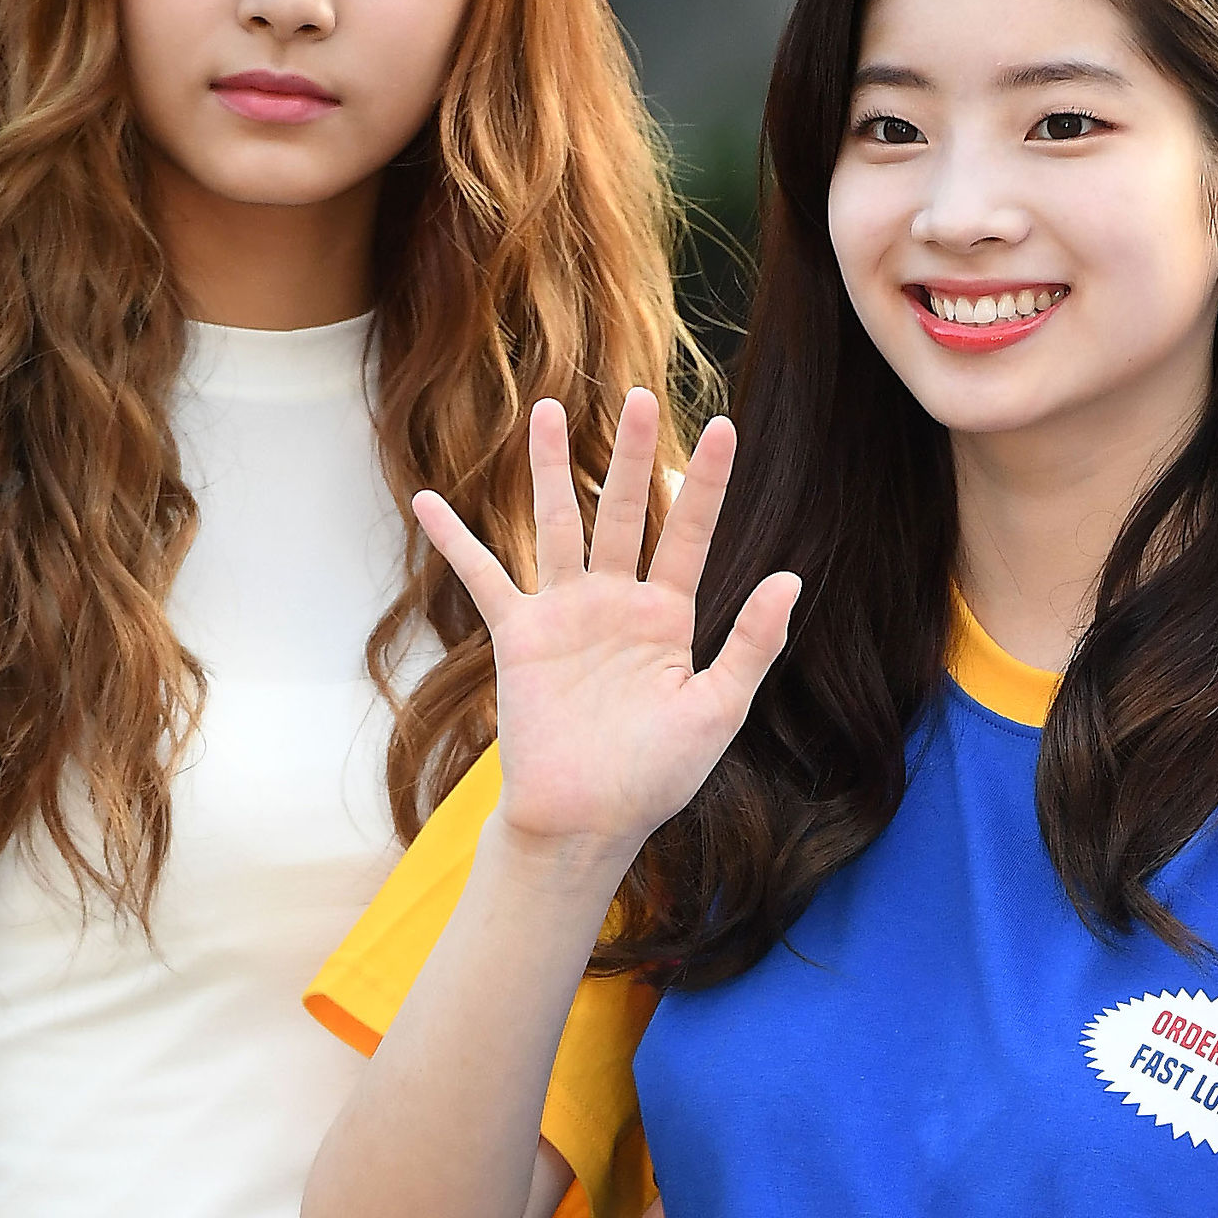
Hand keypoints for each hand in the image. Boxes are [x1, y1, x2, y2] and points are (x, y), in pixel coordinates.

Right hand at [413, 393, 799, 863]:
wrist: (587, 822)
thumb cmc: (655, 777)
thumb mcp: (717, 711)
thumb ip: (751, 645)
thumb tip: (789, 578)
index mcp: (669, 619)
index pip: (692, 534)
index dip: (708, 482)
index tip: (725, 427)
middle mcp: (617, 605)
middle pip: (625, 511)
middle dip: (632, 455)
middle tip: (638, 394)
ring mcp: (565, 615)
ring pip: (560, 524)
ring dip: (553, 469)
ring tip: (548, 410)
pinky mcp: (519, 637)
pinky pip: (483, 578)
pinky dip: (456, 541)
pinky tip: (428, 502)